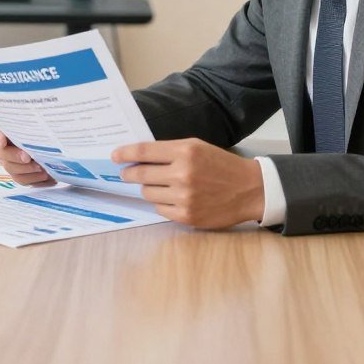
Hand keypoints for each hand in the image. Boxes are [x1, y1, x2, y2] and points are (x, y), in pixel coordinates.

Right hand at [0, 120, 53, 185]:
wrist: (39, 136)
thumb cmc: (32, 122)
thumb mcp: (28, 117)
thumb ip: (27, 119)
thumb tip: (36, 112)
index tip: (3, 140)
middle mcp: (0, 147)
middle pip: (2, 154)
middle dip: (15, 157)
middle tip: (28, 157)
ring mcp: (8, 161)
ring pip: (12, 170)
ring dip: (27, 171)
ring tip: (42, 169)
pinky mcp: (18, 173)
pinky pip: (23, 179)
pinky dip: (36, 180)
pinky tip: (48, 177)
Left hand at [112, 138, 264, 228]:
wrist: (248, 189)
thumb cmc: (219, 164)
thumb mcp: (196, 147)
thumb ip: (168, 151)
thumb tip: (138, 156)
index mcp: (184, 152)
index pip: (144, 151)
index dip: (125, 153)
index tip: (114, 156)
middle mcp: (182, 174)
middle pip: (141, 174)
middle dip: (130, 173)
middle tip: (126, 173)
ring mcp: (184, 198)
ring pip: (148, 193)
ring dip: (149, 189)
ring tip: (160, 185)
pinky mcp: (187, 217)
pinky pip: (160, 210)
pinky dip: (162, 203)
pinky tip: (171, 198)